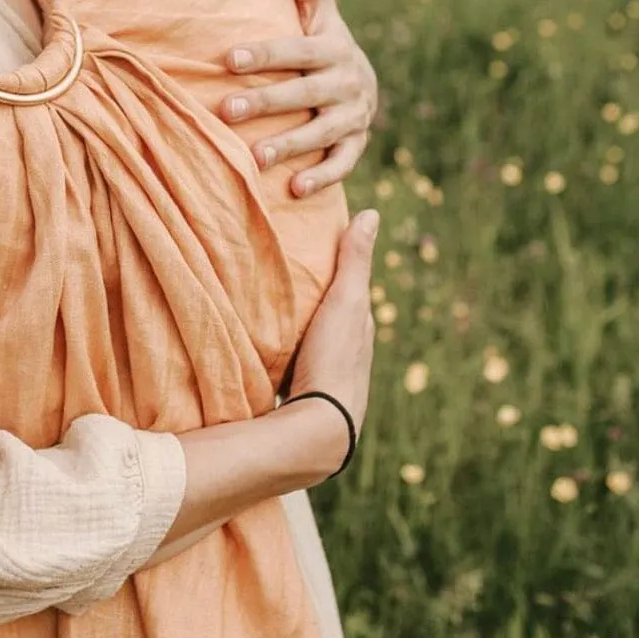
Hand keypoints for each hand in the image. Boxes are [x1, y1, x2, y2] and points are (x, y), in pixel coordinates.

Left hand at [221, 0, 377, 195]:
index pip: (296, 50)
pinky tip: (292, 189)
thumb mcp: (317, 4)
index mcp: (332, 45)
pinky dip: (321, 177)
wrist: (360, 79)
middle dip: (265, 102)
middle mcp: (346, 81)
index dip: (264, 54)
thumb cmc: (322, 36)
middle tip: (225, 111)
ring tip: (255, 156)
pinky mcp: (356, 143)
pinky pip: (342, 163)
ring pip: (321, 132)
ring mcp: (353, 115)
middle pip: (303, 93)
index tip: (228, 60)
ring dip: (289, 144)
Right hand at [283, 209, 378, 440]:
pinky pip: (295, 355)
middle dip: (315, 291)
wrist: (320, 425)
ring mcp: (327, 370)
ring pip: (312, 334)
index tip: (313, 237)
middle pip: (330, 310)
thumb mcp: (345, 301)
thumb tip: (372, 212)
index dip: (336, 261)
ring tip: (269, 299)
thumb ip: (354, 261)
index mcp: (360, 324)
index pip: (350, 283)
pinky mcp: (305, 387)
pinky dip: (285, 342)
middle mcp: (349, 347)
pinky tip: (265, 338)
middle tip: (285, 264)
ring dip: (298, 319)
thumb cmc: (335, 357)